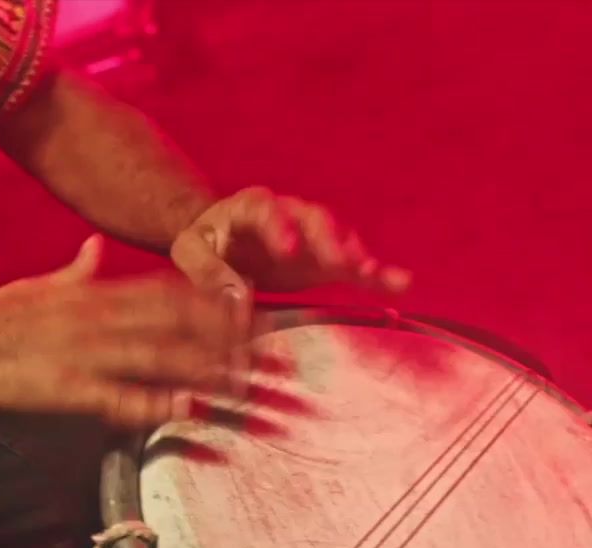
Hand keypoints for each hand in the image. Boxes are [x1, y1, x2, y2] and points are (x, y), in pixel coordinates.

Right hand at [0, 235, 257, 427]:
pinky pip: (120, 398)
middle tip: (268, 352)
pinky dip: (155, 405)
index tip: (247, 310)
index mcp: (94, 294)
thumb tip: (96, 245)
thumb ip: (75, 270)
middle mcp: (100, 319)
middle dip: (225, 338)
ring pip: (158, 359)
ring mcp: (87, 354)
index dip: (209, 302)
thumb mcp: (37, 284)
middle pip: (176, 324)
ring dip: (205, 371)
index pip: (166, 292)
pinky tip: (187, 412)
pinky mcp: (70, 390)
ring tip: (247, 385)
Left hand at [170, 187, 412, 295]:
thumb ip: (206, 270)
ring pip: (338, 236)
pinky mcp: (326, 261)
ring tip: (367, 272)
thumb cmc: (204, 244)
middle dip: (327, 238)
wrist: (220, 244)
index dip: (279, 226)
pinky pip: (356, 264)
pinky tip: (401, 284)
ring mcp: (312, 237)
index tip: (288, 250)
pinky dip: (378, 274)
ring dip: (353, 253)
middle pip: (313, 217)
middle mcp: (287, 214)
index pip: (266, 208)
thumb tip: (235, 297)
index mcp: (249, 205)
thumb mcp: (190, 251)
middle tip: (339, 260)